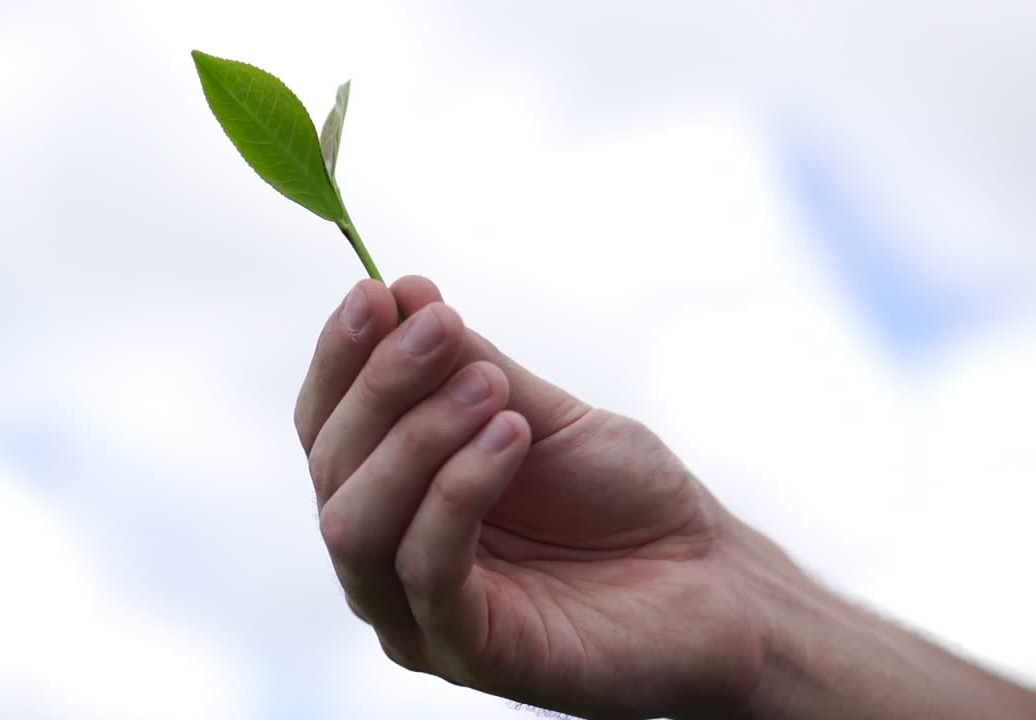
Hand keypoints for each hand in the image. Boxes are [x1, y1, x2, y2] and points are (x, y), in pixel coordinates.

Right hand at [295, 277, 777, 718]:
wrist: (709, 576)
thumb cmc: (620, 495)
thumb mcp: (540, 413)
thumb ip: (467, 366)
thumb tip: (400, 293)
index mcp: (394, 496)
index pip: (326, 427)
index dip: (340, 359)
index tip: (375, 292)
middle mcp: (387, 558)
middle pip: (332, 469)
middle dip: (380, 387)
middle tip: (439, 325)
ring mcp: (418, 615)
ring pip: (357, 524)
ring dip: (415, 438)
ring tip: (488, 388)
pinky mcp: (467, 653)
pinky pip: (428, 570)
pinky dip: (457, 491)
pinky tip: (509, 435)